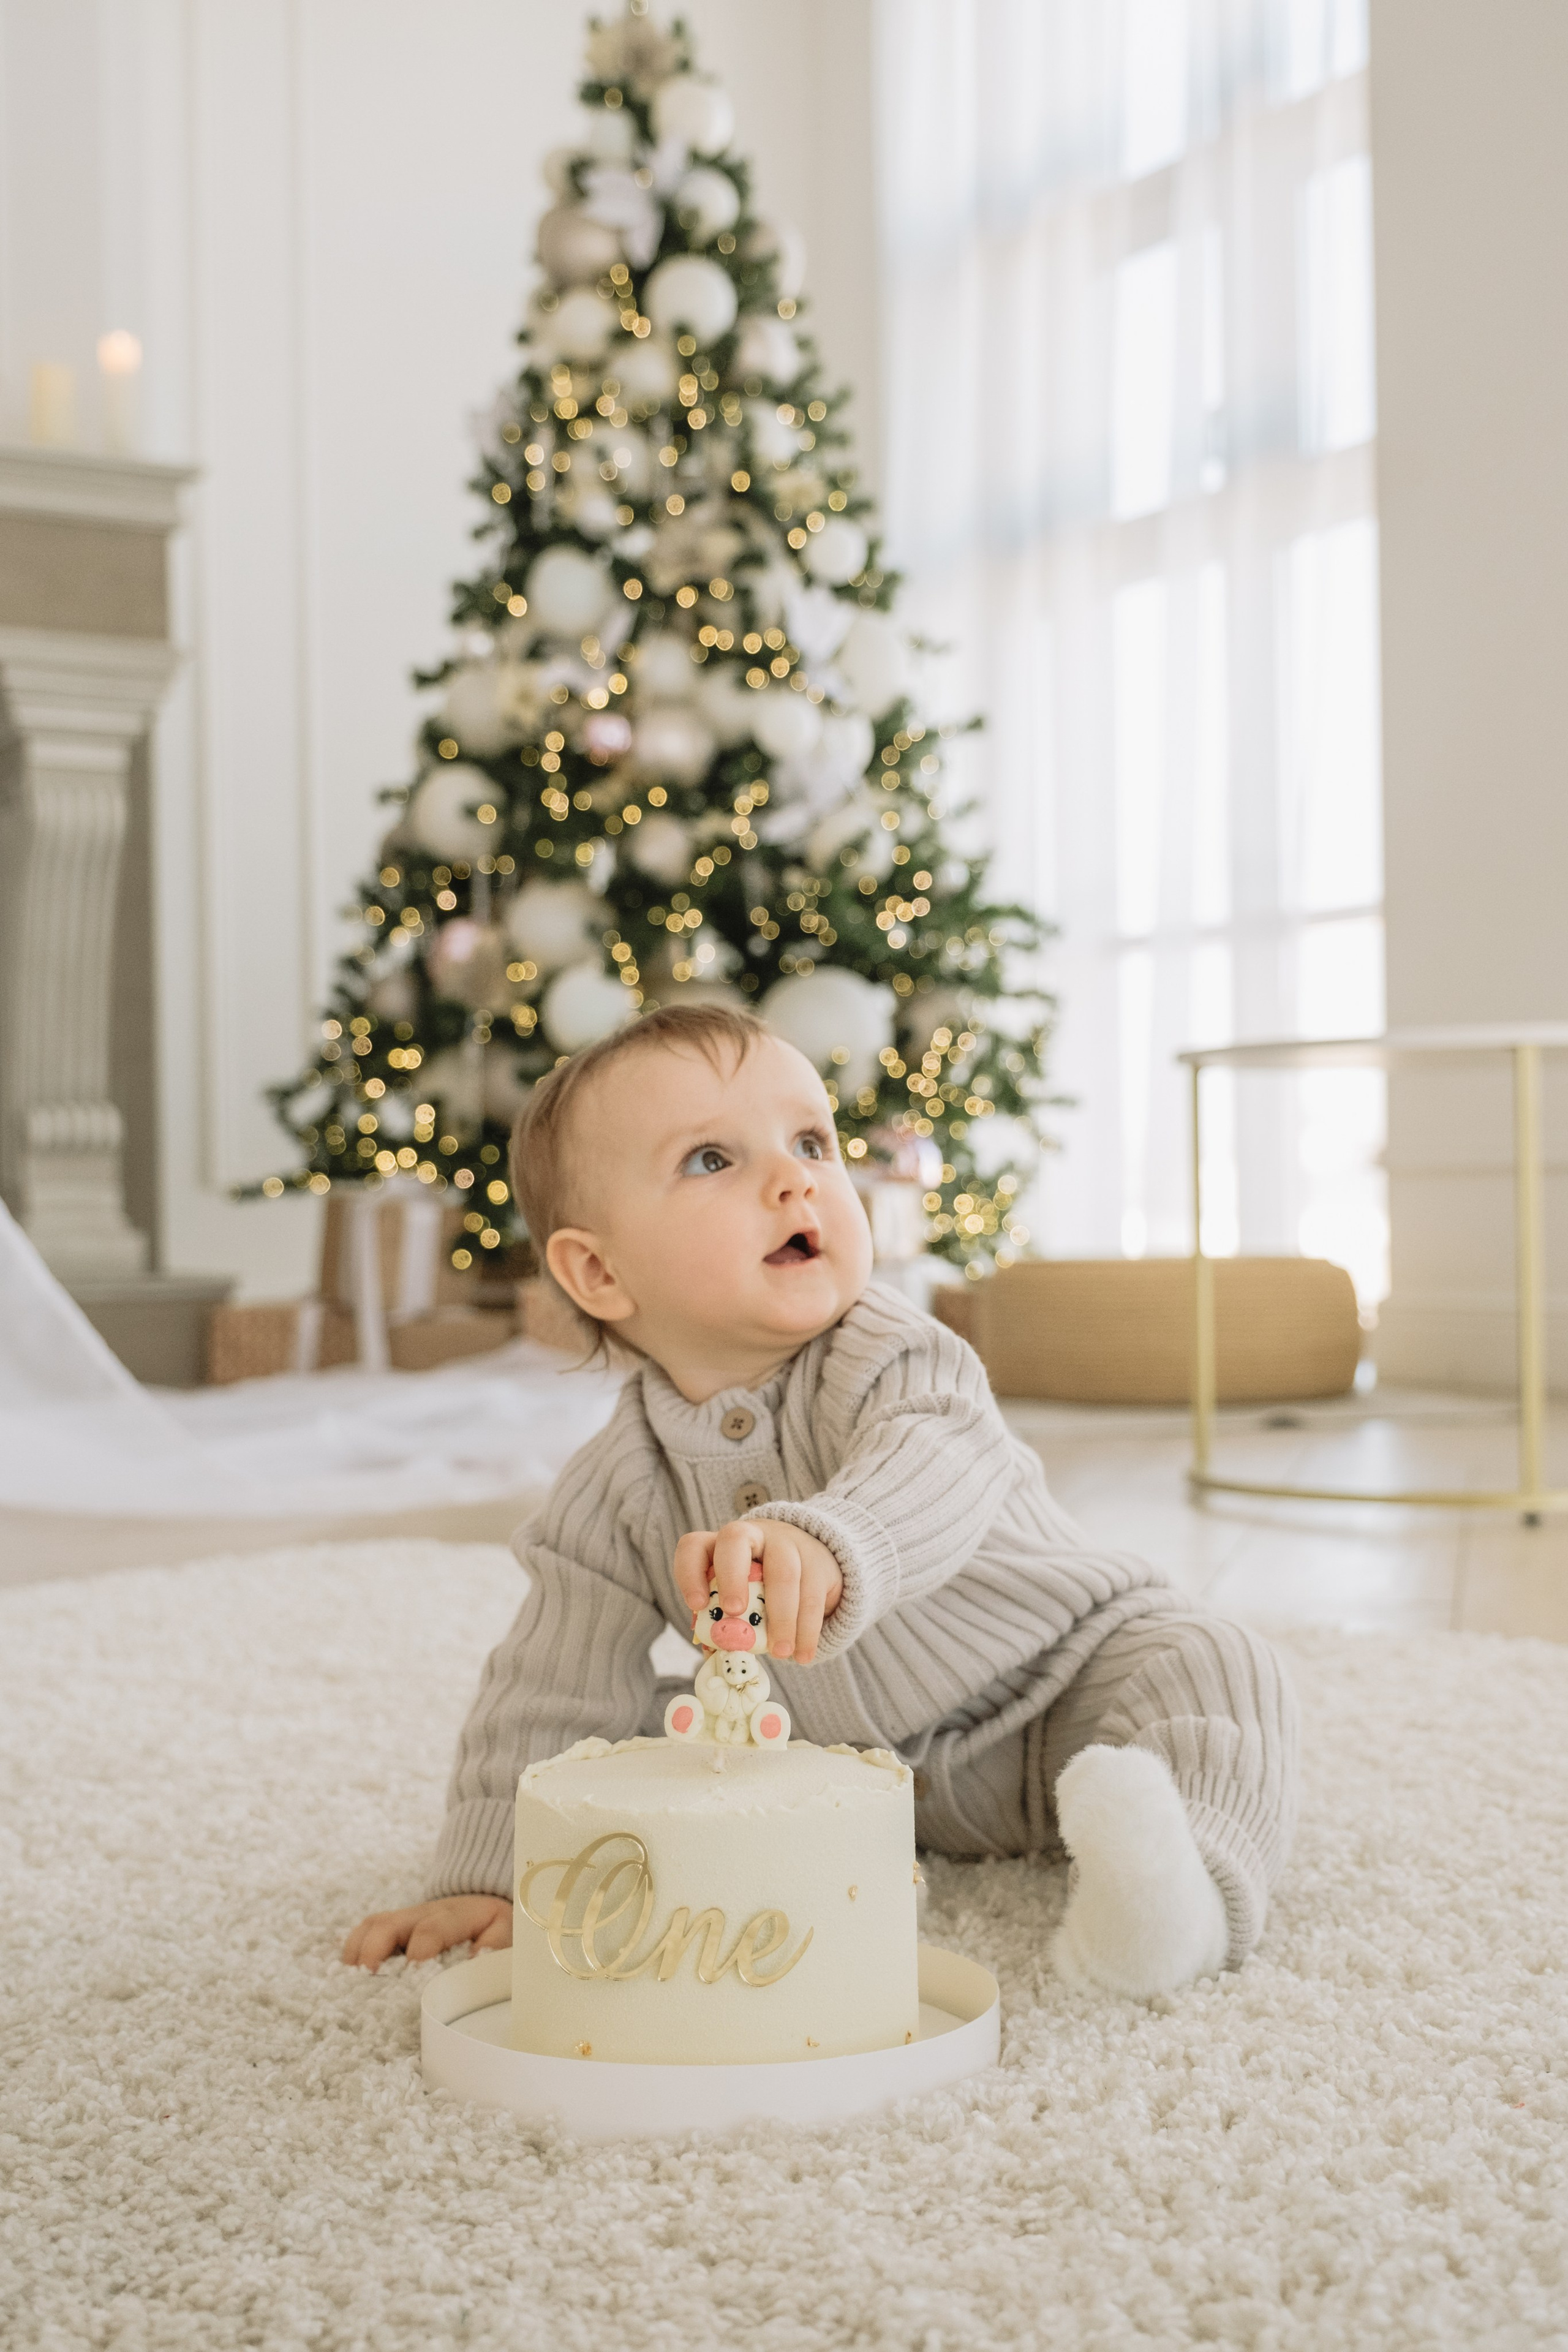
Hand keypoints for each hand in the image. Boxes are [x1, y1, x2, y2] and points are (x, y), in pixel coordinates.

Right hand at [340, 1894, 511, 1970]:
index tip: (412, 1974)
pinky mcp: (391, 1929)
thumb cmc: (494, 1929)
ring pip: (371, 1926)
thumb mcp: (505, 1934)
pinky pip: (363, 1934)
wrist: (485, 1904)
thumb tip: (474, 1964)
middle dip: (374, 1950)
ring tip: (347, 1984)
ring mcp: (403, 1920)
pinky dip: (352, 1953)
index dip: (419, 1951)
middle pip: (388, 1923)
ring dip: (357, 1953)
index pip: (431, 1929)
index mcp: (455, 1916)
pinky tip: (344, 1979)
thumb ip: (494, 1947)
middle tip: (367, 1980)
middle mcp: (423, 1914)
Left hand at [673, 1519, 843, 1663]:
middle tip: (734, 1613)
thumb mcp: (736, 1599)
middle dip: (732, 1577)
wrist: (807, 1566)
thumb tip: (715, 1653)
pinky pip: (813, 1594)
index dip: (690, 1574)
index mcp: (719, 1547)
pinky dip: (807, 1629)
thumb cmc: (758, 1590)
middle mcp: (751, 1536)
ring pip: (784, 1572)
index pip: (694, 1547)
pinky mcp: (817, 1561)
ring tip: (779, 1653)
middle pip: (736, 1540)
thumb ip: (722, 1623)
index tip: (697, 1605)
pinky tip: (803, 1654)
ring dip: (782, 1617)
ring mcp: (786, 1544)